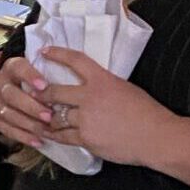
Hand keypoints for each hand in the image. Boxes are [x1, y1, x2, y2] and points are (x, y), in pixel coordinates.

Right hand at [0, 56, 50, 147]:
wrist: (20, 90)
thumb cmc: (40, 84)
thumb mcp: (45, 74)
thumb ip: (52, 77)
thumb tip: (69, 86)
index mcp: (11, 66)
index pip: (18, 68)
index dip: (30, 76)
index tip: (44, 86)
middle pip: (10, 94)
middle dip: (30, 106)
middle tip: (49, 116)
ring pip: (6, 113)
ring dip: (27, 123)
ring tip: (45, 131)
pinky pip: (4, 129)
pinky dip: (22, 136)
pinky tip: (38, 141)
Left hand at [37, 48, 173, 167]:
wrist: (157, 137)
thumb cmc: (147, 112)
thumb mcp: (125, 88)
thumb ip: (105, 86)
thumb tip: (92, 86)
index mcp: (103, 80)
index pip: (75, 60)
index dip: (57, 54)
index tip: (44, 51)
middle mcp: (90, 98)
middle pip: (54, 92)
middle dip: (40, 94)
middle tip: (33, 93)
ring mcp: (86, 119)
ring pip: (56, 117)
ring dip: (46, 117)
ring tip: (39, 117)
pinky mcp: (86, 139)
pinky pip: (63, 137)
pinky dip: (53, 135)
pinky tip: (47, 135)